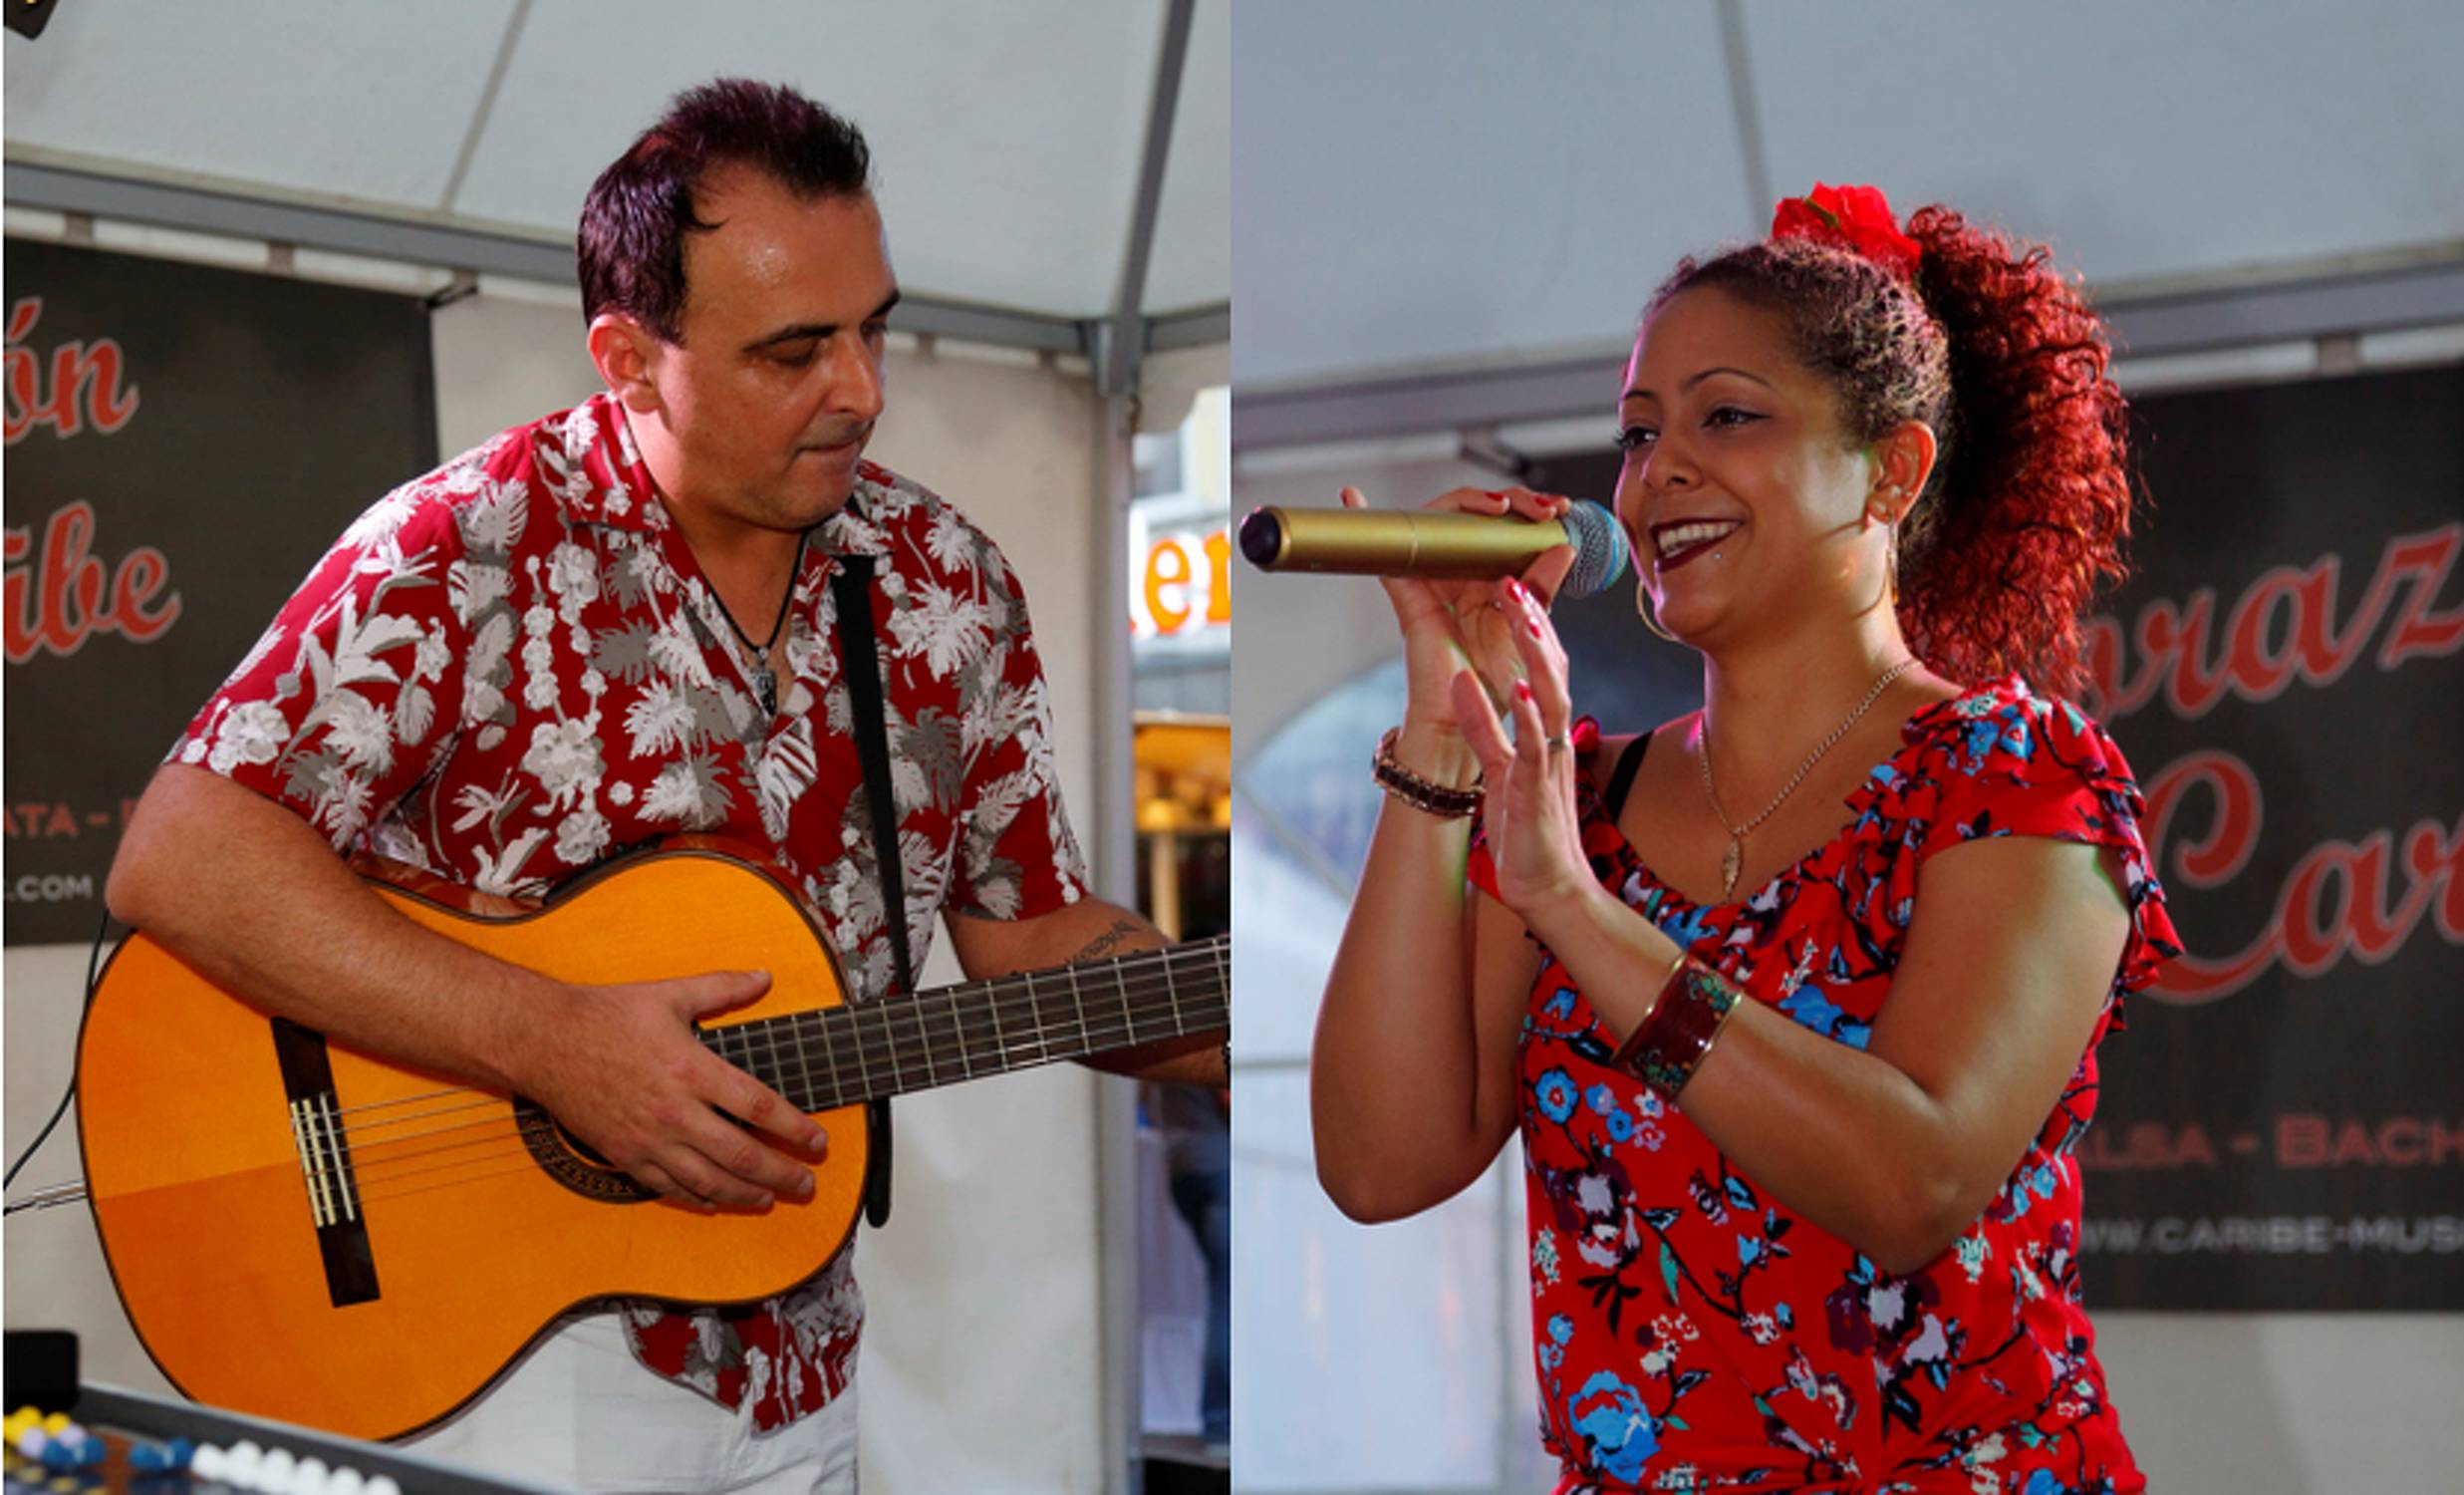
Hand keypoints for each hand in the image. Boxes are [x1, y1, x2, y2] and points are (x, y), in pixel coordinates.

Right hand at [516, 970, 828, 1209]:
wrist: (544, 1042)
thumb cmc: (606, 1015)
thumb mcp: (669, 993)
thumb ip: (722, 987)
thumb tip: (763, 977)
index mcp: (692, 1069)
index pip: (759, 1108)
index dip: (795, 1128)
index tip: (818, 1141)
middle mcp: (675, 1111)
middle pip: (742, 1154)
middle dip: (781, 1173)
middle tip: (807, 1183)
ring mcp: (649, 1139)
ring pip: (708, 1180)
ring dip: (746, 1194)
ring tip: (771, 1198)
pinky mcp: (625, 1154)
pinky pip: (668, 1187)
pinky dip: (697, 1198)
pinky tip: (716, 1201)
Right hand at [1341, 485, 1578, 752]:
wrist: (1467, 722)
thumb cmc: (1493, 684)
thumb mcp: (1529, 628)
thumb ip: (1542, 589)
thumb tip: (1562, 547)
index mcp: (1488, 579)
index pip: (1504, 529)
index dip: (1530, 511)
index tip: (1560, 510)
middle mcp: (1458, 573)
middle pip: (1474, 516)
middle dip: (1512, 500)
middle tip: (1542, 508)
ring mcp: (1430, 579)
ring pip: (1439, 521)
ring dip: (1470, 499)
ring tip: (1500, 505)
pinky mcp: (1406, 592)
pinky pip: (1382, 554)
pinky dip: (1361, 518)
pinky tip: (1352, 495)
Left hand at [1451, 575, 1592, 918]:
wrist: (1549, 889)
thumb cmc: (1526, 828)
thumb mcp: (1502, 766)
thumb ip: (1487, 725)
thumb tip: (1468, 684)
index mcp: (1545, 731)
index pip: (1543, 667)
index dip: (1531, 625)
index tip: (1512, 583)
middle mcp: (1554, 739)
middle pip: (1552, 669)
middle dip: (1535, 623)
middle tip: (1514, 578)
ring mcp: (1549, 764)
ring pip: (1551, 698)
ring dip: (1535, 655)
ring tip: (1519, 613)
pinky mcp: (1537, 793)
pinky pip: (1533, 750)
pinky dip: (1525, 718)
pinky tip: (1518, 690)